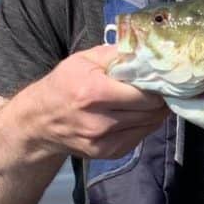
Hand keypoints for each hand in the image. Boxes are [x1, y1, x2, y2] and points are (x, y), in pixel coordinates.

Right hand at [14, 44, 170, 159]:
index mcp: (94, 93)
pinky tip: (139, 112)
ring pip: (150, 124)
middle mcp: (100, 121)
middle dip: (160, 97)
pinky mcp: (109, 153)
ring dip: (156, 111)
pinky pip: (141, 136)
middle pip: (151, 110)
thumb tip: (148, 51)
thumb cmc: (63, 85)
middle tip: (162, 87)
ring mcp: (104, 141)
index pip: (144, 93)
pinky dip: (145, 123)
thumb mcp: (84, 59)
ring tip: (152, 98)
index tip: (163, 76)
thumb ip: (117, 53)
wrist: (39, 122)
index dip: (158, 84)